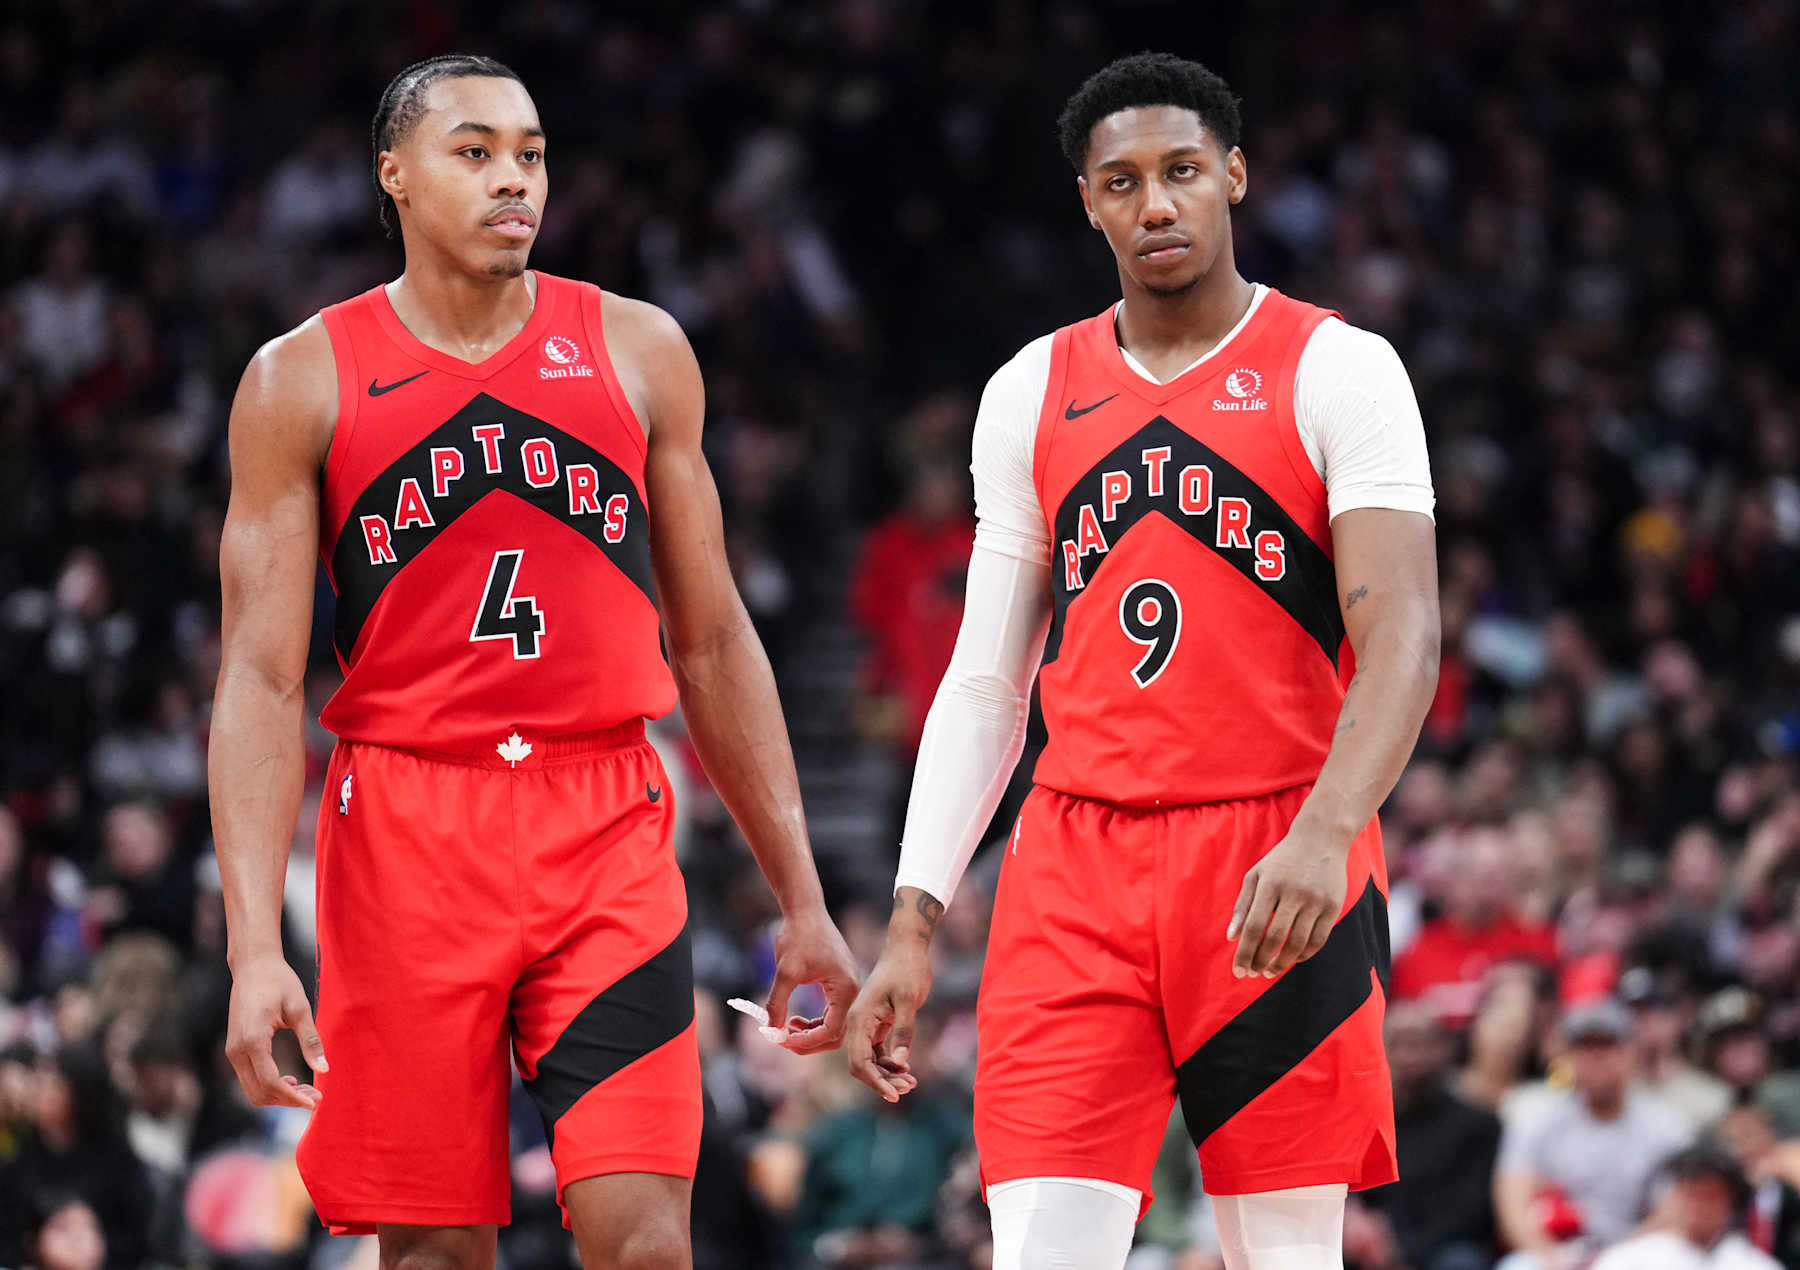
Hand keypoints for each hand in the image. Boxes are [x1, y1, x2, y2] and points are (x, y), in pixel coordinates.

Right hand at [226, 955, 326, 1108]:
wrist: (253, 966)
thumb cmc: (279, 982)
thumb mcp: (300, 1008)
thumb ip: (310, 1040)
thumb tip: (324, 1069)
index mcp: (253, 1040)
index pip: (271, 1082)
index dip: (294, 1097)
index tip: (315, 1101)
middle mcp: (236, 1050)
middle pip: (259, 1093)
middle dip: (287, 1100)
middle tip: (315, 1095)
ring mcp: (232, 1051)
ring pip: (252, 1090)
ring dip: (278, 1096)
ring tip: (305, 1089)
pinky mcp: (234, 1050)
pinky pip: (249, 1079)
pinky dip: (269, 1086)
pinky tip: (290, 1080)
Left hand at [763, 906, 859, 1053]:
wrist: (805, 910)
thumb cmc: (799, 936)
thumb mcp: (785, 973)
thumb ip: (777, 1004)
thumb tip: (770, 1031)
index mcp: (845, 989)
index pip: (831, 1031)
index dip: (806, 1042)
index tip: (782, 1040)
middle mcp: (852, 990)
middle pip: (836, 1033)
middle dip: (809, 1042)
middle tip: (782, 1040)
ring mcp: (847, 986)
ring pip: (833, 1025)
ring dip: (810, 1033)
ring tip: (785, 1028)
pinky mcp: (839, 983)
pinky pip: (831, 1012)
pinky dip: (814, 1021)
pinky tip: (793, 1018)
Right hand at [845, 887, 939, 1100]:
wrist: (907, 949)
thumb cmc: (907, 970)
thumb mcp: (908, 1000)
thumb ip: (903, 1031)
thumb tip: (900, 1063)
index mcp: (859, 1019)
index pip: (860, 1062)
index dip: (875, 1082)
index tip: (894, 1095)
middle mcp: (858, 1024)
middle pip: (863, 1065)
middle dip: (883, 1081)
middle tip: (909, 1088)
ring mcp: (866, 1024)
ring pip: (871, 1060)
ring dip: (888, 1075)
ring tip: (911, 1083)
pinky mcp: (877, 1024)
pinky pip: (878, 1051)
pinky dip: (890, 1063)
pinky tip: (907, 1070)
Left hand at [1227, 823, 1348, 977]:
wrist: (1321, 839)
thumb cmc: (1282, 860)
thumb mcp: (1256, 875)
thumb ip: (1242, 906)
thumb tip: (1231, 938)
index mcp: (1270, 884)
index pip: (1253, 926)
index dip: (1244, 952)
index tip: (1238, 970)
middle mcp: (1293, 892)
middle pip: (1274, 937)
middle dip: (1261, 961)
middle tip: (1253, 973)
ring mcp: (1316, 900)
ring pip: (1298, 943)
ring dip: (1282, 963)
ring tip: (1269, 971)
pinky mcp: (1333, 906)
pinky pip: (1318, 940)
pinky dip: (1303, 955)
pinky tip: (1291, 959)